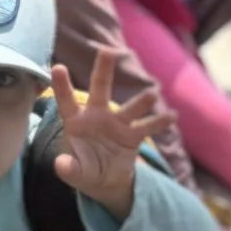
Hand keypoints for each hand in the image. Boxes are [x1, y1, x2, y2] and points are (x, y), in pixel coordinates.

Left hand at [46, 40, 166, 219]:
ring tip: (152, 94)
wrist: (104, 179)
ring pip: (129, 109)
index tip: (57, 67)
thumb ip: (68, 168)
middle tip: (108, 51)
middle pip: (100, 89)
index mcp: (76, 122)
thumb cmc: (83, 169)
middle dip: (103, 70)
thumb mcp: (74, 172)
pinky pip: (147, 127)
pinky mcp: (132, 135)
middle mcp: (96, 116)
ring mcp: (116, 124)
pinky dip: (159, 123)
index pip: (67, 101)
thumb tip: (61, 165)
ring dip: (141, 102)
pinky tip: (172, 116)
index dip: (62, 86)